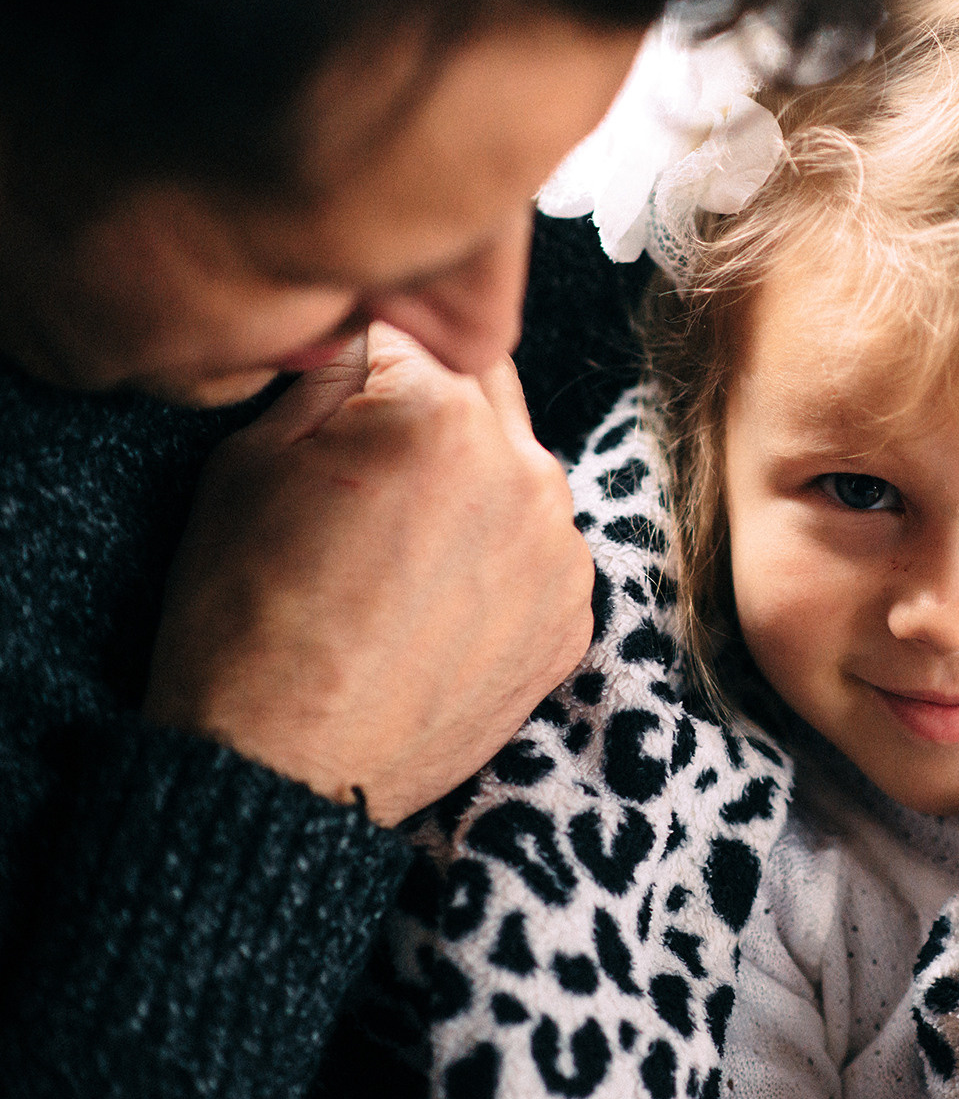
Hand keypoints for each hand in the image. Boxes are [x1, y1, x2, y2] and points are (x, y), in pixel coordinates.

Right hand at [144, 322, 593, 825]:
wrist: (282, 768)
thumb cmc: (245, 617)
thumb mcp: (250, 460)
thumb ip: (332, 375)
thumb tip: (367, 333)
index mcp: (443, 412)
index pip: (413, 330)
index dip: (365, 354)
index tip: (340, 388)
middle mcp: (526, 469)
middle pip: (481, 392)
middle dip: (429, 410)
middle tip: (365, 468)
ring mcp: (560, 548)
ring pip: (516, 473)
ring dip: (470, 485)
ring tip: (393, 552)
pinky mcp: (575, 615)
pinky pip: (537, 552)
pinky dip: (496, 559)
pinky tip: (431, 602)